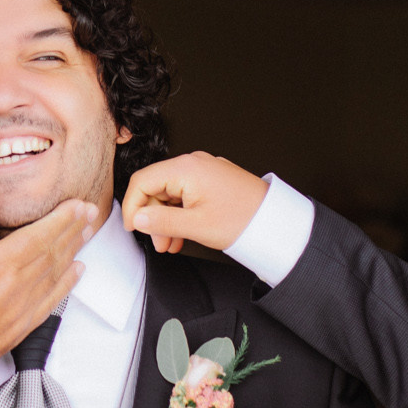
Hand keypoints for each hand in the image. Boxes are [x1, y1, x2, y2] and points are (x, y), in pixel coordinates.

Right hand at [0, 195, 95, 374]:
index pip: (38, 236)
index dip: (61, 219)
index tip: (77, 205)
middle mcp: (15, 287)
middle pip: (52, 252)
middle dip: (73, 229)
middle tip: (90, 212)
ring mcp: (21, 309)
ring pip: (56, 274)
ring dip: (74, 251)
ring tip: (87, 233)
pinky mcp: (20, 327)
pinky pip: (52, 301)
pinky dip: (68, 284)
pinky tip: (76, 272)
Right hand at [122, 151, 268, 253]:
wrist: (275, 221)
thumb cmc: (243, 219)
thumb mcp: (195, 225)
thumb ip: (161, 222)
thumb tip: (138, 219)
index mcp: (186, 169)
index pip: (142, 181)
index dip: (132, 206)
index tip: (133, 227)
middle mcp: (193, 164)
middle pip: (156, 188)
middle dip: (153, 218)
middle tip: (159, 242)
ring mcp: (204, 171)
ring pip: (171, 194)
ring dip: (167, 220)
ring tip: (172, 243)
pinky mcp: (212, 181)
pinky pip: (186, 195)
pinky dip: (181, 214)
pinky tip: (183, 234)